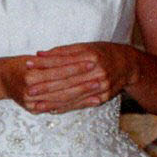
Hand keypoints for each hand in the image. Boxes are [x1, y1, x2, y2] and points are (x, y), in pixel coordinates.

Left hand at [1, 43, 135, 112]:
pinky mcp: (103, 97)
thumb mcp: (85, 47)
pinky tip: (52, 110)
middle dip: (45, 86)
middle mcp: (96, 71)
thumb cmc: (103, 52)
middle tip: (27, 90)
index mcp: (90, 55)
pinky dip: (65, 107)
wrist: (129, 64)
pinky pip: (80, 104)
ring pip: (72, 95)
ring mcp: (101, 86)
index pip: (62, 60)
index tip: (27, 64)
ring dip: (53, 102)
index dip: (43, 63)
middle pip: (66, 80)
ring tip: (35, 105)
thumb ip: (63, 52)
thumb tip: (39, 54)